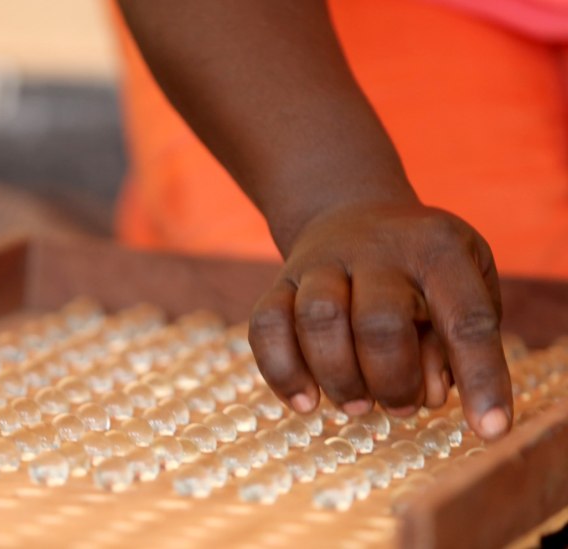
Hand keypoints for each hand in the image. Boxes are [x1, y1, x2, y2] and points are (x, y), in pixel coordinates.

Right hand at [248, 201, 511, 439]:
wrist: (351, 211)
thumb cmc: (421, 267)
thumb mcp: (463, 284)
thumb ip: (456, 341)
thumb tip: (426, 394)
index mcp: (438, 249)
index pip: (466, 318)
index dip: (481, 377)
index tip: (490, 429)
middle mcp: (377, 248)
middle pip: (379, 321)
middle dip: (391, 379)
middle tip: (401, 405)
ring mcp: (321, 261)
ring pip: (318, 320)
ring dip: (339, 378)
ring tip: (358, 404)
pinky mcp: (280, 281)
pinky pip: (266, 325)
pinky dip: (283, 372)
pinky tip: (305, 400)